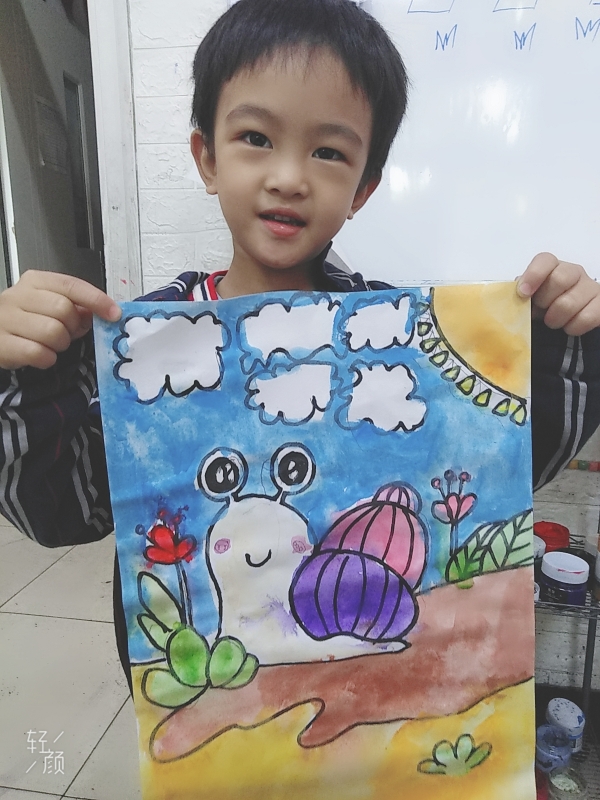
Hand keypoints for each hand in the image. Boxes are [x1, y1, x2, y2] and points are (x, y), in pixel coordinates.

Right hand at [0, 270, 121, 369]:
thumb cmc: (26, 321)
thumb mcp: (49, 306)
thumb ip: (75, 306)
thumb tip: (102, 311)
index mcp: (34, 282)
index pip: (71, 285)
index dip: (96, 300)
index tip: (114, 313)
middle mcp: (17, 296)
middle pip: (64, 309)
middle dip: (73, 327)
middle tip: (67, 333)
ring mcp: (6, 320)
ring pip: (53, 332)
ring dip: (60, 344)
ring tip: (51, 344)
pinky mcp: (2, 344)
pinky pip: (38, 353)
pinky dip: (46, 358)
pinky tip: (41, 355)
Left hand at [517, 253, 599, 335]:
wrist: (570, 321)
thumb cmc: (547, 308)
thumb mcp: (532, 298)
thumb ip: (522, 292)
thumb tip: (514, 294)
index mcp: (554, 267)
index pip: (545, 260)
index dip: (533, 275)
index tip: (523, 293)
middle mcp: (574, 273)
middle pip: (559, 280)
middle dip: (544, 301)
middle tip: (540, 311)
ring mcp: (590, 288)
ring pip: (568, 303)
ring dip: (555, 319)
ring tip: (553, 321)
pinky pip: (585, 318)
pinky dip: (572, 327)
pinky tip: (568, 326)